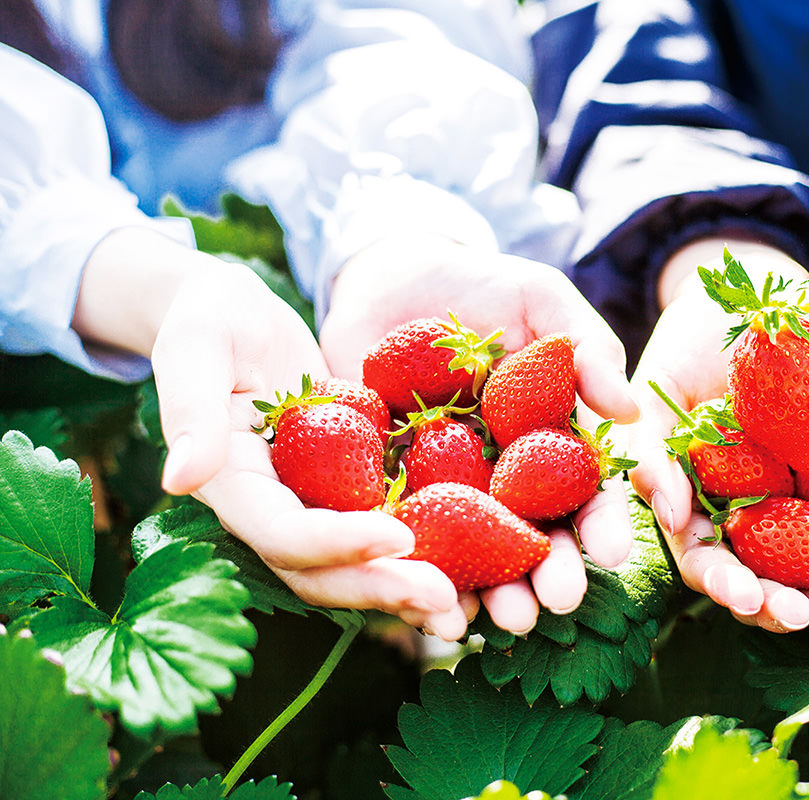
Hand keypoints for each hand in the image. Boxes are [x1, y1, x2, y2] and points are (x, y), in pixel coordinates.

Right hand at [72, 228, 470, 638]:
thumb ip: (189, 410)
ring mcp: (313, 506)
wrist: (235, 318)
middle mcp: (273, 510)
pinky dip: (427, 552)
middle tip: (445, 603)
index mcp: (233, 486)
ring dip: (407, 591)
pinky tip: (477, 568)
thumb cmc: (209, 319)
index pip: (283, 532)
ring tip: (462, 611)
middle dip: (382, 589)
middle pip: (324, 571)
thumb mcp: (196, 348)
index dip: (336, 543)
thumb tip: (178, 480)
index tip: (397, 536)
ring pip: (358, 567)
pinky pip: (387, 530)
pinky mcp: (349, 490)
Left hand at [319, 233, 639, 634]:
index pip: (588, 492)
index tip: (613, 550)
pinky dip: (420, 576)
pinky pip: (408, 541)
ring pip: (479, 555)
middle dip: (554, 573)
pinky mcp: (391, 494)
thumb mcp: (541, 301)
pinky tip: (431, 608)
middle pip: (539, 537)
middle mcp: (509, 480)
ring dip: (496, 593)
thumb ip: (588, 347)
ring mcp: (450, 492)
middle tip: (560, 601)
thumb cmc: (480, 286)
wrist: (387, 279)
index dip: (604, 522)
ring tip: (506, 620)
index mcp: (554, 443)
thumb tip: (629, 411)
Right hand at [624, 237, 808, 648]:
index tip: (750, 598)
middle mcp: (749, 511)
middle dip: (785, 606)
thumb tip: (670, 519)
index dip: (727, 583)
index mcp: (698, 503)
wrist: (757, 295)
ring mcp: (797, 496)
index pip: (708, 559)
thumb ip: (651, 454)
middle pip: (765, 575)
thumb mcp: (655, 394)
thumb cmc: (690, 342)